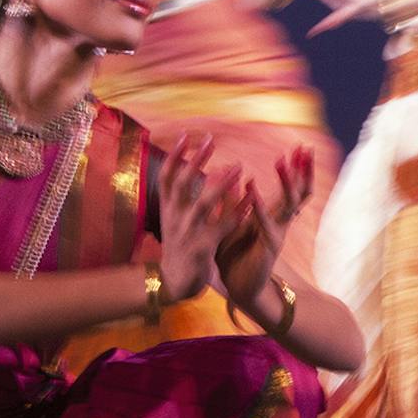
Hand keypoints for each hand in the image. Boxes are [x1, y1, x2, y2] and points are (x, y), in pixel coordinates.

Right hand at [157, 135, 246, 303]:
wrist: (173, 281)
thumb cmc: (178, 245)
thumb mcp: (172, 219)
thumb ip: (179, 197)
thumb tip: (185, 169)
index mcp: (168, 208)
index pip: (167, 176)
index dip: (174, 155)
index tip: (185, 135)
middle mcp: (175, 217)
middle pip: (182, 183)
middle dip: (196, 161)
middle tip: (210, 140)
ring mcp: (188, 232)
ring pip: (204, 203)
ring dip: (221, 183)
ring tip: (237, 166)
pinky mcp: (203, 247)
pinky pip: (223, 227)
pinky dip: (237, 212)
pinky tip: (250, 200)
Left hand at [215, 147, 314, 311]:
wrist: (239, 287)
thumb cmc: (236, 254)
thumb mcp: (231, 221)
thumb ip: (234, 200)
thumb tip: (233, 176)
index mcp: (272, 215)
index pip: (291, 188)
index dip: (297, 169)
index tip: (301, 147)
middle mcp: (280, 222)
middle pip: (299, 192)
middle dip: (303, 170)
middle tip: (306, 148)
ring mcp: (277, 233)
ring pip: (289, 204)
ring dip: (285, 182)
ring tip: (281, 161)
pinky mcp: (269, 247)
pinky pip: (266, 223)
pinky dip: (259, 204)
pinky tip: (252, 187)